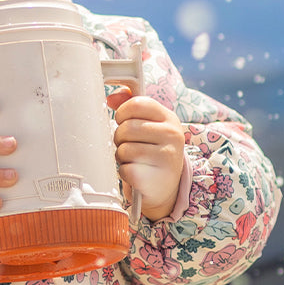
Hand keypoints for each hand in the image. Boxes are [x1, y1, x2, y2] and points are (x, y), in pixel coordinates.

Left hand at [109, 91, 185, 221]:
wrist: (165, 187)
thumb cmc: (151, 151)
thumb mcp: (149, 125)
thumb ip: (131, 106)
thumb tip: (111, 97)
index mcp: (170, 118)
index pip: (137, 104)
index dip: (122, 113)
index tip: (123, 122)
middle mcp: (173, 135)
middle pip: (127, 128)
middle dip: (120, 138)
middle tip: (128, 145)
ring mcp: (167, 157)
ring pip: (124, 149)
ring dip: (121, 156)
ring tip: (132, 159)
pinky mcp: (155, 178)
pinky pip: (125, 169)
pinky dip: (124, 172)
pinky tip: (135, 173)